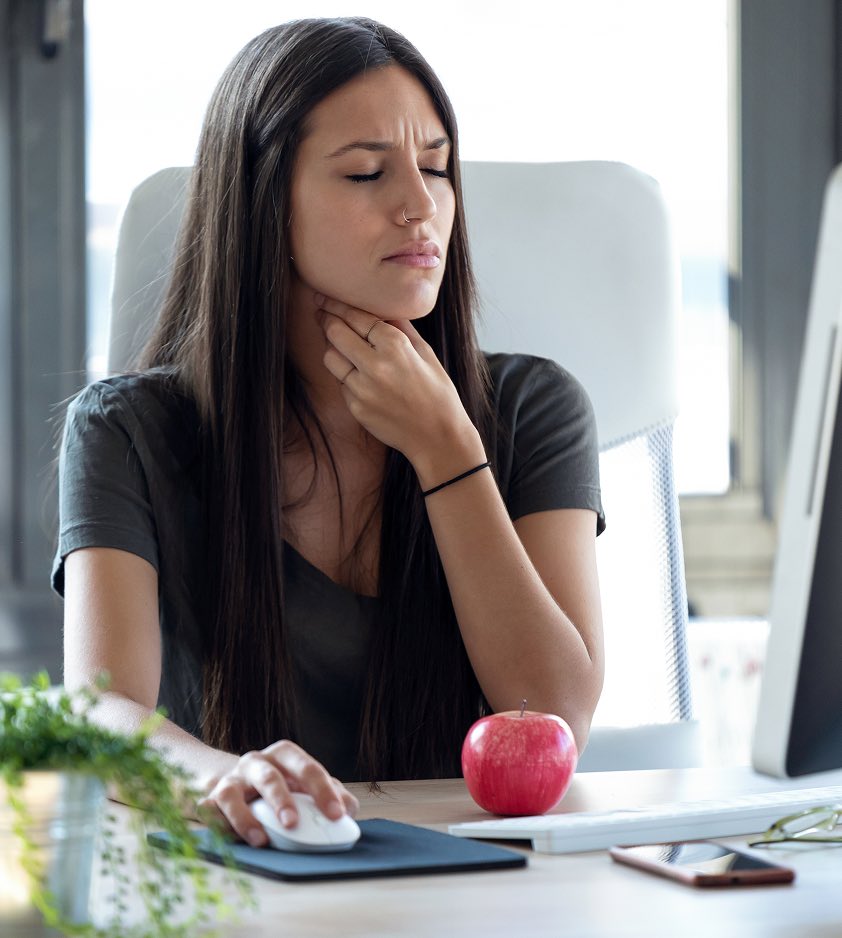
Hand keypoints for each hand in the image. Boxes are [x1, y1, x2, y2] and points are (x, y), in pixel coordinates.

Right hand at [196, 740, 358, 847]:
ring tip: (261, 840)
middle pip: (270, 777)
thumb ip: (330, 794)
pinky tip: (229, 840)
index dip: (323, 791)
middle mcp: (256, 762)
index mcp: (285, 755)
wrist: (237, 783)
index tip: (336, 814)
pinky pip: (208, 812)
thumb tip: (350, 810)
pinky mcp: (209, 800)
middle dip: (281, 799)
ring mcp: (230, 781)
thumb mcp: (306, 785)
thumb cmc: (281, 785)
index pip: (307, 768)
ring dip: (245, 818)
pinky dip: (217, 826)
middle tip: (292, 823)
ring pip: (232, 794)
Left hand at [316, 292, 484, 479]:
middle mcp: (375, 365)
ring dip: (333, 348)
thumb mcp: (426, 353)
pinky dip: (347, 377)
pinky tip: (361, 378)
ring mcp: (362, 388)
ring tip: (342, 345)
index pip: (356, 316)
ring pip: (330, 358)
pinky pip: (341, 383)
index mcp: (395, 345)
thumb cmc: (437, 392)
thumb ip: (401, 327)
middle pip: (335, 332)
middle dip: (326, 319)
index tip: (325, 298)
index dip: (337, 305)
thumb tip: (381, 306)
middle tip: (321, 313)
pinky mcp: (355, 407)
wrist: (437, 437)